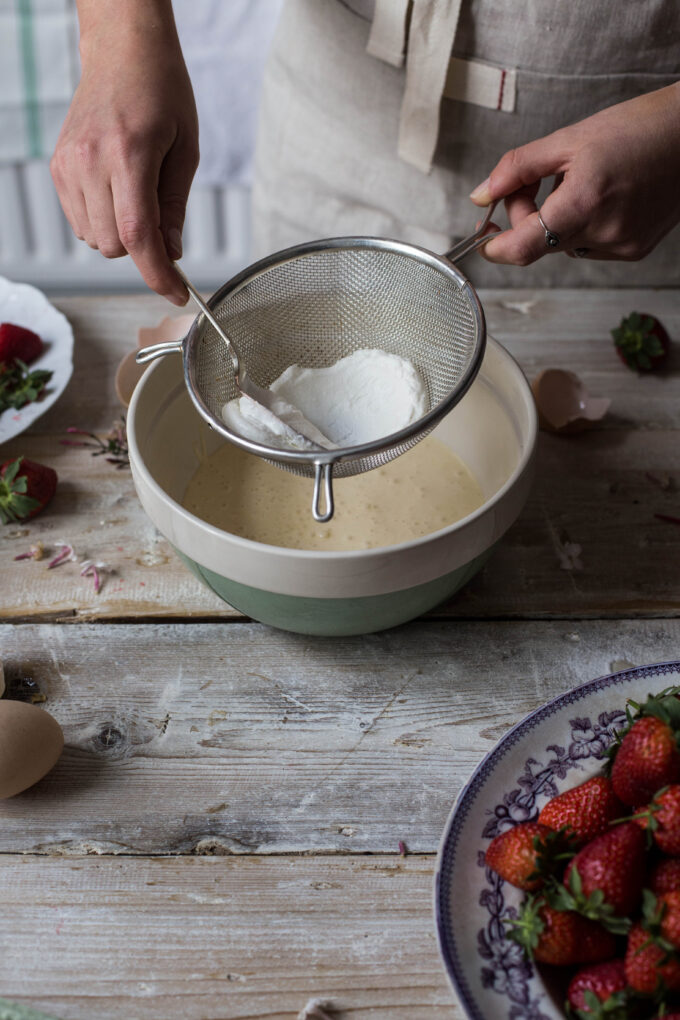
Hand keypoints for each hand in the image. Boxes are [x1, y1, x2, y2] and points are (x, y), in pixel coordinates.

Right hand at [50, 7, 197, 303]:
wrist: (123, 52)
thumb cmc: (162, 93)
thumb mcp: (186, 151)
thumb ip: (175, 208)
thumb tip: (171, 254)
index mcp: (129, 154)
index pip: (138, 237)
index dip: (158, 274)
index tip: (177, 293)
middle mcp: (90, 161)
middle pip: (116, 245)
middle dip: (144, 250)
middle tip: (165, 228)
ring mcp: (68, 165)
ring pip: (96, 240)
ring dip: (122, 237)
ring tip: (139, 198)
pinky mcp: (58, 168)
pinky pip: (81, 223)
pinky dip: (103, 223)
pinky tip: (118, 195)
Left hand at [469, 83, 679, 264]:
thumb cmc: (639, 128)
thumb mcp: (568, 139)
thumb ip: (518, 169)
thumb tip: (481, 195)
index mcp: (585, 203)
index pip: (524, 248)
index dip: (497, 247)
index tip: (484, 239)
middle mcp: (605, 232)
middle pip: (540, 244)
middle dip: (527, 217)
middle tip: (534, 181)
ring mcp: (621, 246)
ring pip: (563, 246)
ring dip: (556, 222)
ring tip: (579, 183)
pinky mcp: (634, 250)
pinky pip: (589, 247)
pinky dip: (582, 226)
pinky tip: (601, 197)